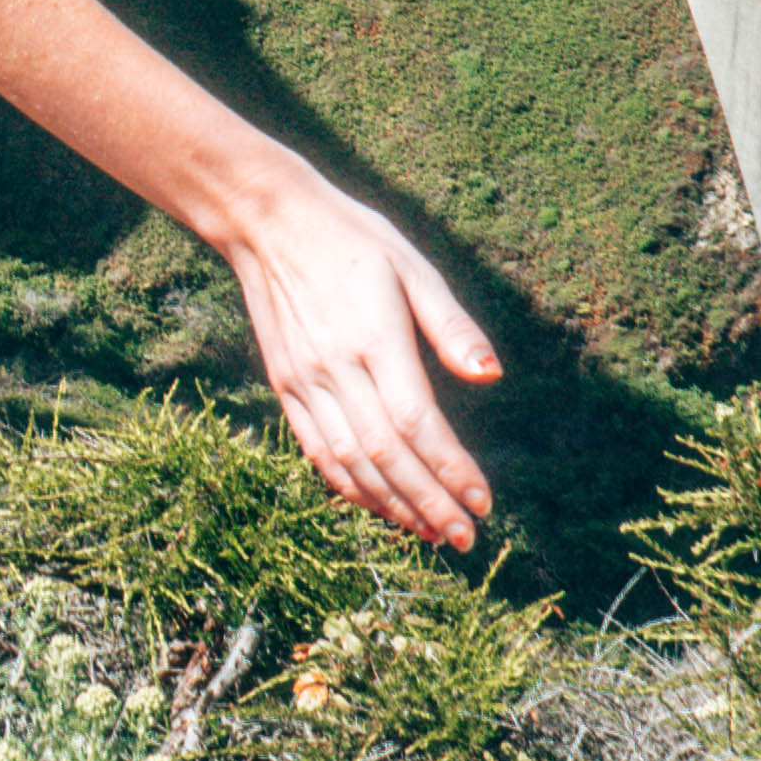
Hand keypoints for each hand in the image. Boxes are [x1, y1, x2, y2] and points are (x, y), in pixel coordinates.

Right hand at [221, 157, 498, 550]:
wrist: (268, 222)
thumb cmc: (352, 239)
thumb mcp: (412, 266)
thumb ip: (450, 325)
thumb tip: (492, 375)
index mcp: (374, 339)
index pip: (418, 424)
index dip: (451, 470)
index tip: (483, 502)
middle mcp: (335, 368)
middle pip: (386, 455)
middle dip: (429, 503)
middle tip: (465, 537)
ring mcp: (304, 382)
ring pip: (349, 463)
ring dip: (392, 505)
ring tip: (430, 532)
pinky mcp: (285, 387)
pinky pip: (317, 451)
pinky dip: (349, 487)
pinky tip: (380, 505)